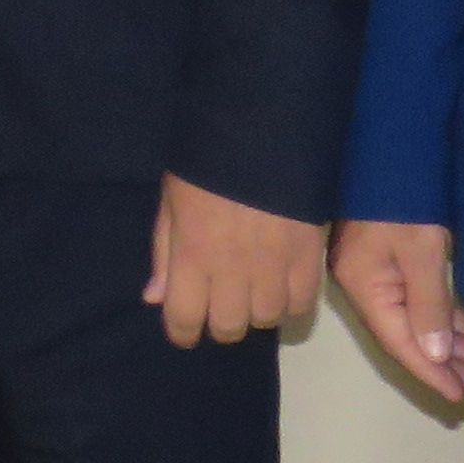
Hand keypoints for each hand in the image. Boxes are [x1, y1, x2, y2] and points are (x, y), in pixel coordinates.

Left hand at [150, 174, 324, 346]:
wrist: (263, 130)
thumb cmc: (207, 161)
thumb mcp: (172, 200)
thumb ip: (163, 252)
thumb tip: (155, 299)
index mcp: (192, 255)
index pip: (184, 319)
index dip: (182, 332)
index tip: (184, 329)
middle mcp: (232, 271)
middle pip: (228, 328)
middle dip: (220, 323)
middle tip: (220, 304)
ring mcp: (274, 267)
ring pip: (266, 320)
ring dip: (256, 312)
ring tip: (252, 292)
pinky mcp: (308, 258)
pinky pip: (302, 303)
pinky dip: (290, 303)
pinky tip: (282, 286)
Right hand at [331, 217, 463, 402]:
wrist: (390, 148)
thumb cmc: (404, 201)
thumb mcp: (422, 252)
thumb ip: (428, 305)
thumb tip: (434, 355)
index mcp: (366, 287)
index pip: (400, 341)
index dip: (429, 371)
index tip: (459, 396)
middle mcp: (366, 285)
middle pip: (404, 334)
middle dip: (440, 362)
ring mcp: (375, 271)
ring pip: (412, 318)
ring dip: (443, 342)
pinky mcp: (389, 258)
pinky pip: (416, 299)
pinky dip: (439, 317)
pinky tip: (462, 331)